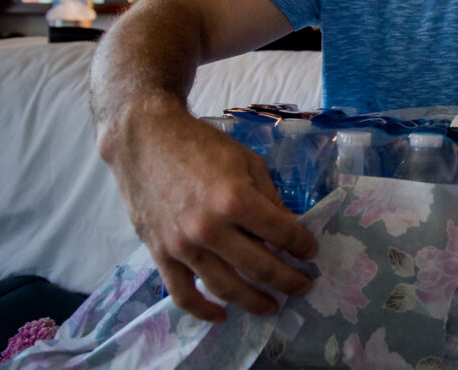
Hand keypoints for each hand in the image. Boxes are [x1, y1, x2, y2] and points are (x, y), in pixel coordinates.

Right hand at [100, 100, 317, 322]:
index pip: (281, 233)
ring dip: (254, 301)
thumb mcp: (248, 162)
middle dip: (288, 280)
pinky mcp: (161, 254)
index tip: (311, 252)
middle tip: (303, 286)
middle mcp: (210, 228)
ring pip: (225, 288)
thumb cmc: (201, 146)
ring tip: (272, 306)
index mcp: (236, 199)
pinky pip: (183, 293)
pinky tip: (221, 316)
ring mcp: (183, 245)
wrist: (146, 141)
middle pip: (259, 267)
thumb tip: (289, 228)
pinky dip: (203, 310)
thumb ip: (269, 198)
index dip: (302, 245)